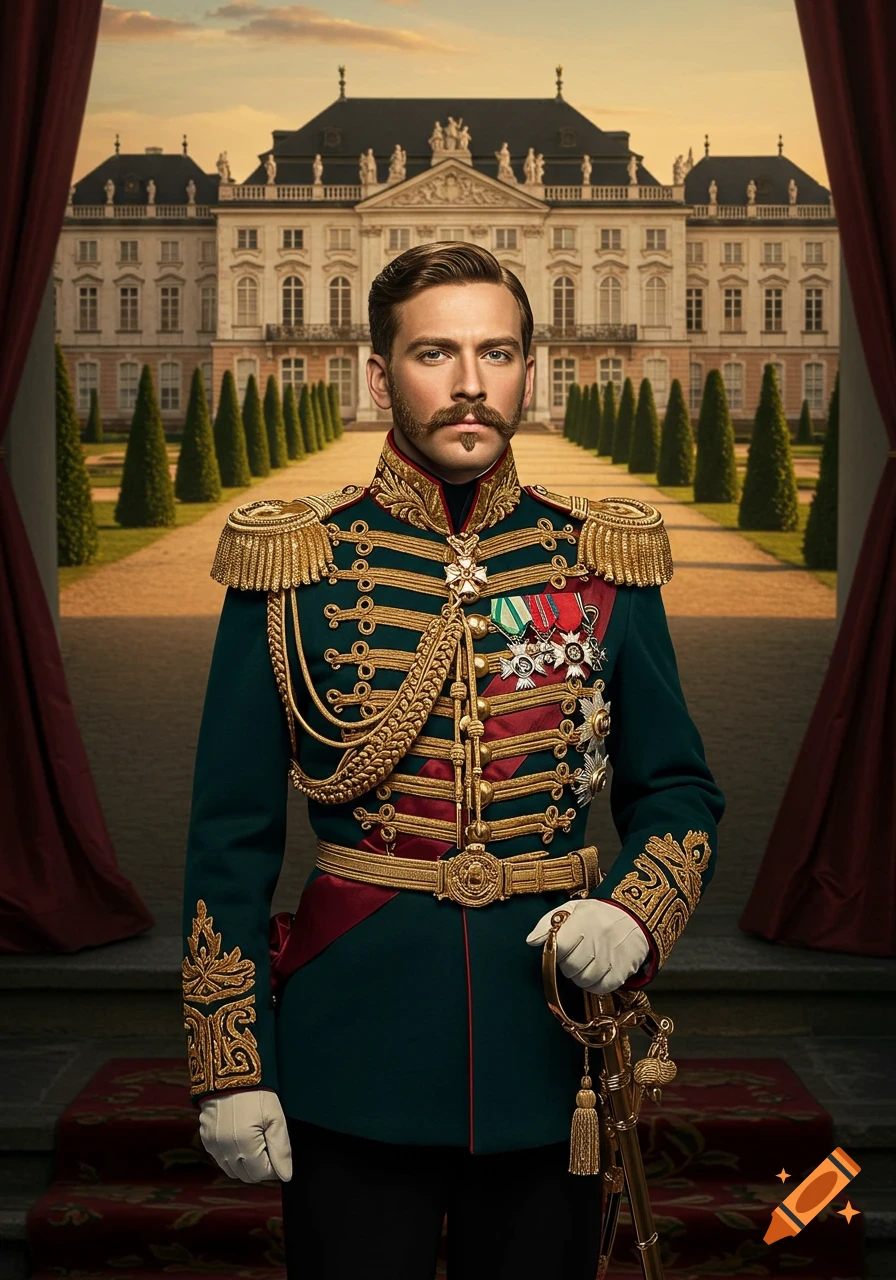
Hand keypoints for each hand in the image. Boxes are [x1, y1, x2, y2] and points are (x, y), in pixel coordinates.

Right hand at [199, 1088, 292, 1182]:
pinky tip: (239, 1136)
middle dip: (260, 1166)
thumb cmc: (256, 1092)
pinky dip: (232, 1155)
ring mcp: (213, 1145)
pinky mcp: (206, 1139)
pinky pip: (221, 1158)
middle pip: (247, 1175)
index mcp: (244, 1145)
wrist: (230, 1072)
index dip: (273, 1166)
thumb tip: (286, 1176)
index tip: (276, 1150)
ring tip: (254, 1138)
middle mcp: (225, 1150)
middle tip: (266, 1143)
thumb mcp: (276, 1117)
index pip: (262, 1174)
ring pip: (232, 1170)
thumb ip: (281, 1149)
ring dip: (245, 1163)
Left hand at [526, 898, 649, 993]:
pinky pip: (600, 988)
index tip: (560, 947)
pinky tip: (597, 971)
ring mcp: (612, 957)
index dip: (556, 950)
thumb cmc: (598, 916)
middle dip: (567, 964)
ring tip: (585, 963)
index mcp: (584, 920)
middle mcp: (599, 939)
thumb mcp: (572, 910)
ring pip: (583, 980)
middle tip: (574, 955)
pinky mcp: (622, 971)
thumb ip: (548, 923)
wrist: (634, 918)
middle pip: (570, 967)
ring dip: (580, 975)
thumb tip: (532, 940)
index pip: (560, 946)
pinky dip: (595, 984)